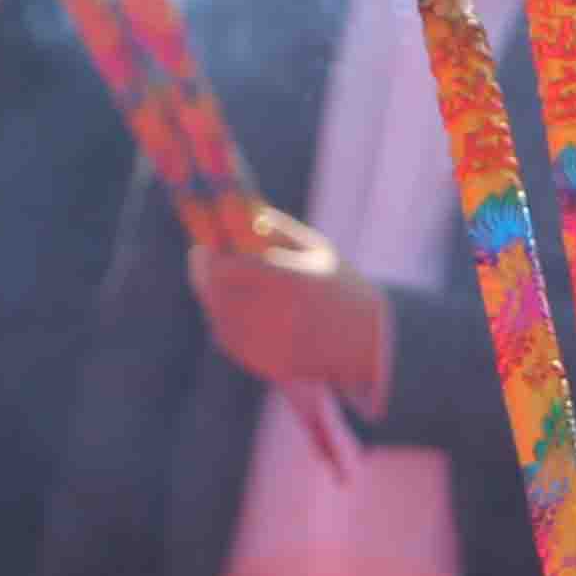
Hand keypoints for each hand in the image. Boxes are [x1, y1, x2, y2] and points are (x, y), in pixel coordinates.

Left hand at [193, 205, 391, 403]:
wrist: (372, 341)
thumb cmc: (343, 286)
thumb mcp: (316, 248)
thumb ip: (276, 229)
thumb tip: (234, 211)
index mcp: (290, 280)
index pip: (226, 268)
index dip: (207, 258)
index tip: (204, 247)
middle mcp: (278, 315)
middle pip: (216, 294)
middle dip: (204, 276)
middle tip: (202, 260)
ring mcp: (273, 344)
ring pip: (219, 318)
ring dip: (215, 299)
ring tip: (223, 284)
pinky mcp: (270, 365)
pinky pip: (231, 341)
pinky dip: (227, 323)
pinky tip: (239, 311)